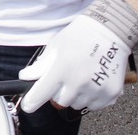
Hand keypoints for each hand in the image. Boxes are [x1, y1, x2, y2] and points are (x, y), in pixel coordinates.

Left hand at [18, 13, 133, 113]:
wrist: (109, 30)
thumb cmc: (80, 36)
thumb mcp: (56, 46)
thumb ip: (41, 65)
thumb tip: (26, 77)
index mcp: (62, 68)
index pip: (42, 92)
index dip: (32, 101)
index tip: (28, 106)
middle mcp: (79, 82)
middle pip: (60, 101)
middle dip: (59, 92)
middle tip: (65, 77)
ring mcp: (96, 89)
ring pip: (77, 104)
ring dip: (75, 96)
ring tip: (81, 76)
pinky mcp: (111, 93)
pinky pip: (95, 105)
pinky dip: (92, 98)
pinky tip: (93, 81)